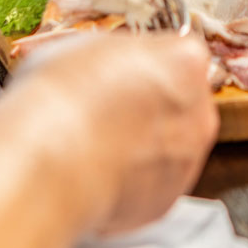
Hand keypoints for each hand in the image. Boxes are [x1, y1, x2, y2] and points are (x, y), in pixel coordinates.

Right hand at [12, 33, 217, 233]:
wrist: (49, 161)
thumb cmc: (63, 98)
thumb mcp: (84, 46)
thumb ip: (116, 58)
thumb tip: (106, 66)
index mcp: (185, 61)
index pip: (180, 56)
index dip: (147, 64)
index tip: (124, 72)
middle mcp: (198, 111)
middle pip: (179, 104)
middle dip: (148, 107)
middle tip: (107, 109)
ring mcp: (186, 160)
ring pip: (168, 148)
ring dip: (139, 147)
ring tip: (94, 145)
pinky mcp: (164, 201)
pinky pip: (150, 186)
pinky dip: (128, 182)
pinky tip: (95, 172)